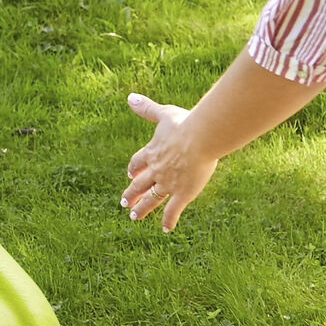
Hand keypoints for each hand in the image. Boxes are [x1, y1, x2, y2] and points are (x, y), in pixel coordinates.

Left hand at [122, 94, 217, 231]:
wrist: (200, 138)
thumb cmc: (185, 124)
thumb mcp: (164, 113)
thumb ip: (146, 108)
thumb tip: (130, 97)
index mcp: (152, 151)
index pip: (138, 162)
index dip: (134, 168)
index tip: (130, 173)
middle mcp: (157, 170)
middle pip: (139, 184)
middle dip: (132, 193)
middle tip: (124, 203)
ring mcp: (168, 183)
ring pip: (151, 199)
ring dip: (142, 209)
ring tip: (134, 217)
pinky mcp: (183, 193)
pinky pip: (172, 210)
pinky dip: (168, 220)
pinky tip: (166, 229)